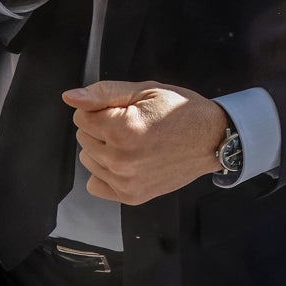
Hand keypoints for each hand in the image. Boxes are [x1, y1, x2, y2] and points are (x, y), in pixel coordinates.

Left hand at [63, 80, 228, 204]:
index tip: (126, 109)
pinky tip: (129, 161)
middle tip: (135, 124)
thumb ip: (105, 93)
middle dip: (103, 127)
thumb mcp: (147, 91)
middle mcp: (121, 159)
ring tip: (134, 142)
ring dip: (104, 149)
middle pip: (83, 137)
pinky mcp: (131, 195)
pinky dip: (107, 172)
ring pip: (88, 159)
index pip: (82, 116)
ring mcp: (126, 180)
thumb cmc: (184, 112)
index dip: (103, 108)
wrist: (214, 139)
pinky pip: (96, 184)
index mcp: (123, 129)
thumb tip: (71, 98)